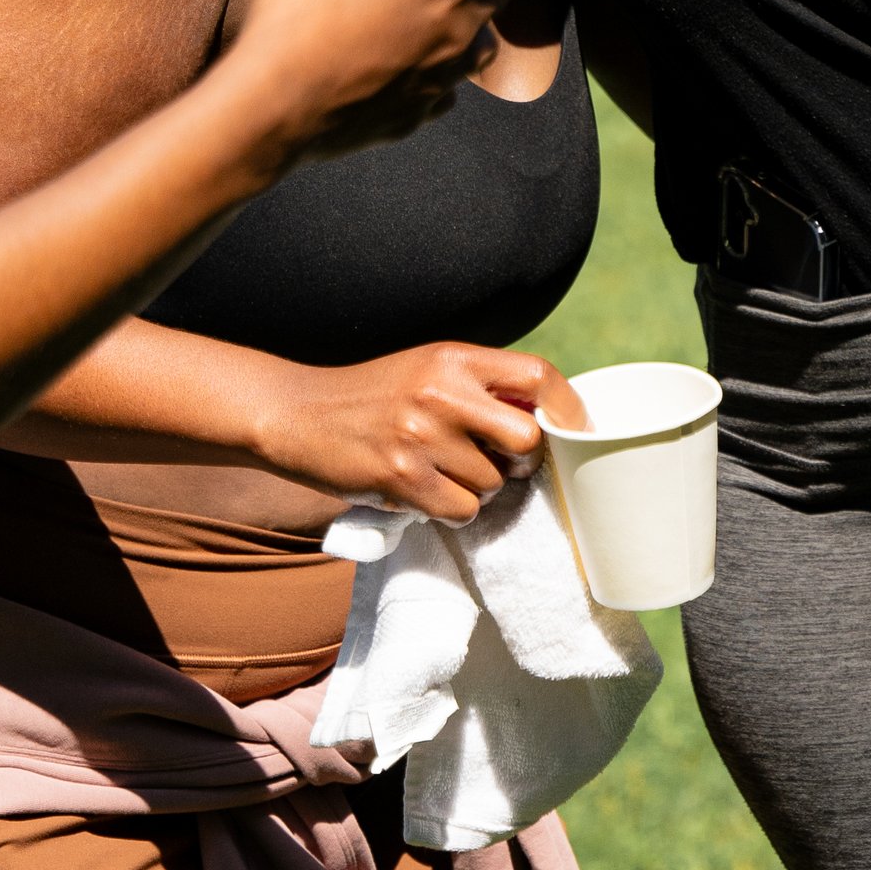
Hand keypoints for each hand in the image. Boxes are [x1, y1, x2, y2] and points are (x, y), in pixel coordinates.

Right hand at [263, 340, 581, 524]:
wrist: (297, 414)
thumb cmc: (373, 396)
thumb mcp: (428, 368)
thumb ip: (481, 385)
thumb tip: (549, 418)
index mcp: (455, 358)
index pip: (538, 376)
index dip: (566, 407)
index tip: (573, 430)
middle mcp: (442, 392)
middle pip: (528, 439)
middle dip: (522, 461)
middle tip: (499, 462)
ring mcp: (421, 436)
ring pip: (494, 484)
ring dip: (478, 489)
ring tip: (441, 472)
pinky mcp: (401, 477)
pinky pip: (463, 510)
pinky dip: (452, 511)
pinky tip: (425, 492)